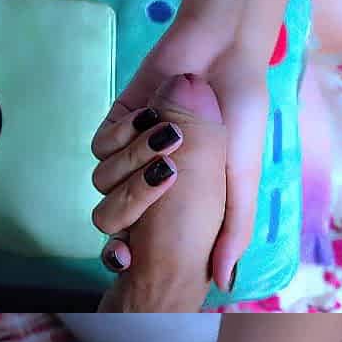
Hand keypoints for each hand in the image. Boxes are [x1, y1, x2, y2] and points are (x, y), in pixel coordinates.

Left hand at [95, 20, 268, 292]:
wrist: (226, 58)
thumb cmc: (240, 120)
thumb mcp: (241, 179)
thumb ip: (233, 229)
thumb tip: (225, 282)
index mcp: (172, 206)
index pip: (133, 244)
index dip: (121, 255)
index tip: (127, 256)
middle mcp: (144, 185)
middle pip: (108, 218)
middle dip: (131, 202)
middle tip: (167, 176)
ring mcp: (126, 155)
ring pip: (103, 181)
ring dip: (134, 162)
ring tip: (171, 134)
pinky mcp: (114, 125)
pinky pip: (100, 147)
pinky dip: (124, 135)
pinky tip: (152, 115)